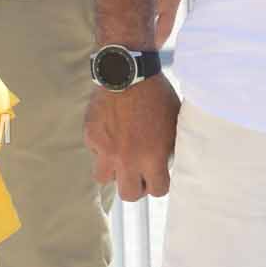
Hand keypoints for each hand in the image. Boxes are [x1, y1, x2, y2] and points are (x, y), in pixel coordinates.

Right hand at [85, 73, 180, 201]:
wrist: (128, 71)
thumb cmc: (157, 95)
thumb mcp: (174, 122)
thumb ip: (170, 147)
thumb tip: (169, 163)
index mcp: (153, 157)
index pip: (157, 191)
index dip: (159, 184)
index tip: (159, 177)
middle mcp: (127, 159)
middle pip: (128, 195)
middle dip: (136, 187)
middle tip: (138, 175)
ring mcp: (106, 149)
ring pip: (104, 178)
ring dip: (113, 171)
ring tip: (120, 157)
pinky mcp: (91, 136)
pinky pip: (94, 152)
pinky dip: (101, 146)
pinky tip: (111, 131)